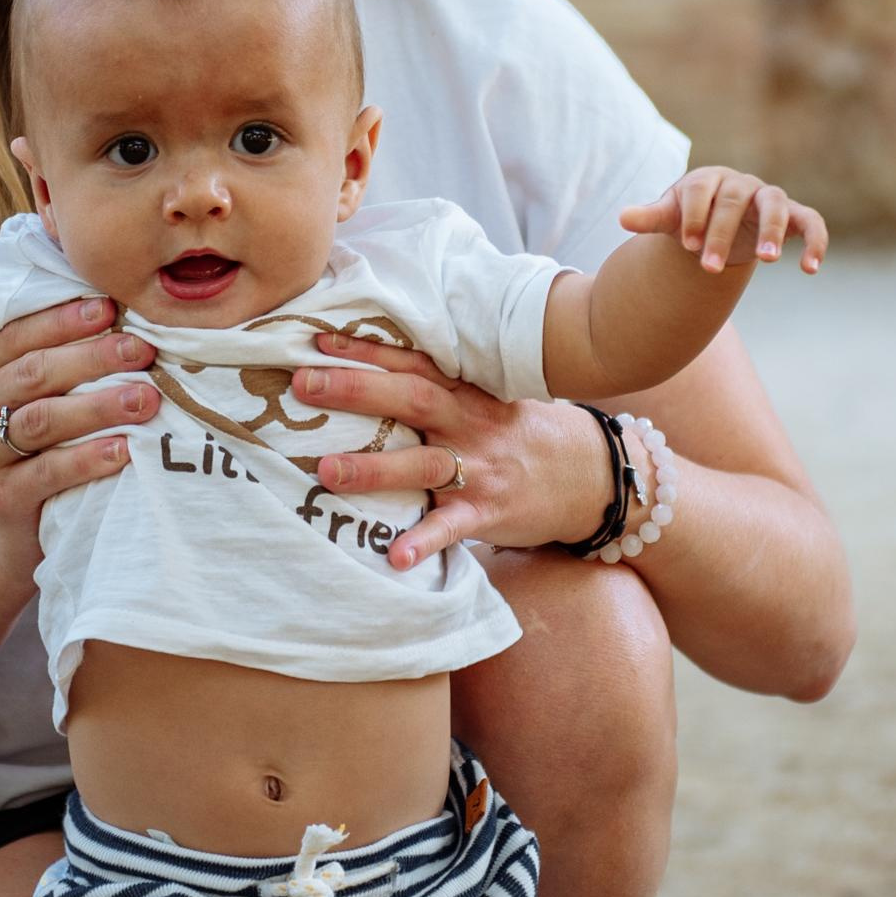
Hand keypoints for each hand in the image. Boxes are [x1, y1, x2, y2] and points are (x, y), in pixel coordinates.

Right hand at [0, 293, 160, 573]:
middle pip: (33, 374)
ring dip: (98, 406)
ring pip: (42, 420)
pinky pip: (49, 472)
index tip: (111, 308)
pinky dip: (89, 458)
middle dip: (92, 357)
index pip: (16, 337)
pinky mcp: (1, 498)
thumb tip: (120, 319)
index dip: (62, 321)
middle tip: (142, 350)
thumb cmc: (32, 455)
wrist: (2, 536)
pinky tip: (126, 449)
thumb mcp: (32, 406)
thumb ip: (55, 367)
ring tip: (146, 399)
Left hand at [289, 338, 610, 569]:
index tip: (317, 340)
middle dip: (356, 390)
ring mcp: (480, 469)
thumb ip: (441, 386)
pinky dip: (425, 542)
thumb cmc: (523, 434)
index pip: (412, 363)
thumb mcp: (489, 399)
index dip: (367, 349)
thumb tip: (372, 369)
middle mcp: (470, 424)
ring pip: (422, 465)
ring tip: (326, 471)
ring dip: (375, 468)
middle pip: (410, 400)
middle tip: (303, 385)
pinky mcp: (490, 513)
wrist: (592, 474)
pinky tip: (394, 557)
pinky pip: (454, 528)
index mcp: (467, 392)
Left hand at [621, 168, 828, 276]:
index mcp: (707, 179)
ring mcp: (767, 197)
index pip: (699, 191)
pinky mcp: (792, 215)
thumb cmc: (689, 216)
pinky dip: (815, 241)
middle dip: (720, 234)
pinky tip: (810, 269)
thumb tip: (622, 219)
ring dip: (772, 230)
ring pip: (776, 204)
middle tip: (707, 268)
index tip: (687, 248)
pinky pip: (811, 222)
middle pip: (733, 201)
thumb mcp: (669, 217)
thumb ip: (650, 217)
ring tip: (767, 260)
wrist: (717, 221)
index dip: (694, 218)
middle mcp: (740, 183)